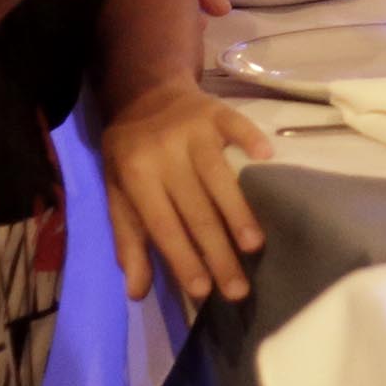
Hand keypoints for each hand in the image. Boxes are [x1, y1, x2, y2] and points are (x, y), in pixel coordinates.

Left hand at [100, 81, 272, 301]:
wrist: (144, 93)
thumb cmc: (132, 153)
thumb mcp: (118, 194)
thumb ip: (128, 240)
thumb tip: (136, 292)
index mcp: (136, 176)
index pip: (163, 226)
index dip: (184, 259)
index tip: (204, 292)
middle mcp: (164, 153)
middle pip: (195, 210)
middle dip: (218, 253)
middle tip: (238, 289)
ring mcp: (193, 130)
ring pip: (219, 176)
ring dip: (238, 212)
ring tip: (255, 247)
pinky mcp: (216, 111)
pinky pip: (238, 126)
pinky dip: (252, 140)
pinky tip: (267, 157)